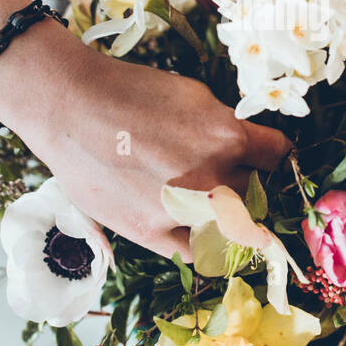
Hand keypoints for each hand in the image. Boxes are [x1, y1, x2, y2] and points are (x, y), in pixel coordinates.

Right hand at [0, 0, 289, 260]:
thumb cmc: (129, 93)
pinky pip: (196, 253)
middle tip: (230, 176)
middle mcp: (211, 178)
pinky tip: (199, 230)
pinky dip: (204, 244)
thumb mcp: (193, 95)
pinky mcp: (151, 233)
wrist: (69, 107)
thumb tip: (248, 147)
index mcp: (227, 136)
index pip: (276, 155)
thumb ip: (225, 126)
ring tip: (208, 200)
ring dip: (228, 215)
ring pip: (231, 226)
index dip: (272, 154)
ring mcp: (182, 210)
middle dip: (247, 182)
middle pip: (255, 191)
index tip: (267, 158)